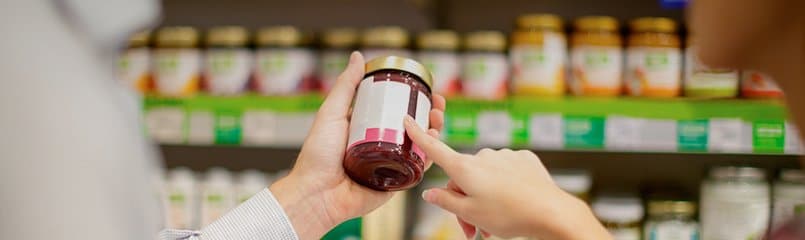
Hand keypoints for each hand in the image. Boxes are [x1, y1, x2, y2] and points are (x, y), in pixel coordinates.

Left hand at [269, 52, 445, 238]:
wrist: (316, 194)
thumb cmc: (317, 155)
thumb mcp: (331, 113)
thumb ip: (346, 86)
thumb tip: (358, 57)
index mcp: (365, 128)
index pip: (395, 109)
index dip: (413, 99)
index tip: (426, 89)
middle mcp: (379, 145)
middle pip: (412, 126)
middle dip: (429, 114)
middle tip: (438, 104)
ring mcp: (388, 164)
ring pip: (418, 146)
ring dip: (433, 132)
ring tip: (438, 121)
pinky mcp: (394, 183)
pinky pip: (416, 169)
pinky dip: (429, 157)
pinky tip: (435, 144)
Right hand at [403, 117, 609, 239]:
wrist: (550, 212)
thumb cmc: (509, 215)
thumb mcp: (471, 213)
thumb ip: (446, 201)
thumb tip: (430, 193)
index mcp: (465, 168)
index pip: (435, 149)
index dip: (419, 135)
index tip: (407, 120)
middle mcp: (483, 156)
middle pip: (462, 176)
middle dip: (463, 199)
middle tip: (472, 228)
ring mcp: (504, 155)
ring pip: (485, 175)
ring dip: (484, 196)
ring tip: (494, 222)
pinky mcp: (523, 158)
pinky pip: (505, 170)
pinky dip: (504, 186)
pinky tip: (513, 201)